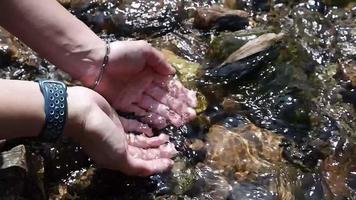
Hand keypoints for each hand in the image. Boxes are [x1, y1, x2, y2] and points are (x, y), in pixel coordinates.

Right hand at [64, 86, 176, 175]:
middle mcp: (117, 148)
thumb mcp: (118, 157)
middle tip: (173, 148)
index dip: (156, 165)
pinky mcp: (116, 119)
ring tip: (167, 138)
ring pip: (139, 140)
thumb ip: (135, 166)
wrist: (81, 112)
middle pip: (142, 153)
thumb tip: (150, 171)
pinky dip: (142, 128)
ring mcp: (117, 134)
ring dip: (153, 141)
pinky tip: (151, 128)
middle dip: (158, 152)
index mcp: (117, 160)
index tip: (171, 162)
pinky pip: (132, 125)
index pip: (141, 165)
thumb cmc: (100, 137)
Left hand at [81, 40, 196, 128]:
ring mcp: (135, 96)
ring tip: (180, 122)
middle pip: (164, 99)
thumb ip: (159, 61)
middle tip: (191, 117)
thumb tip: (173, 74)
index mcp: (151, 73)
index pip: (169, 86)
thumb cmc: (121, 54)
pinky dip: (151, 118)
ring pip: (155, 108)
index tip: (193, 103)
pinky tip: (162, 124)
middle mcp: (145, 86)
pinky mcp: (124, 104)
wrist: (96, 63)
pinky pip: (140, 113)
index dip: (181, 94)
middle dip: (178, 108)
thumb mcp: (144, 51)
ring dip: (168, 115)